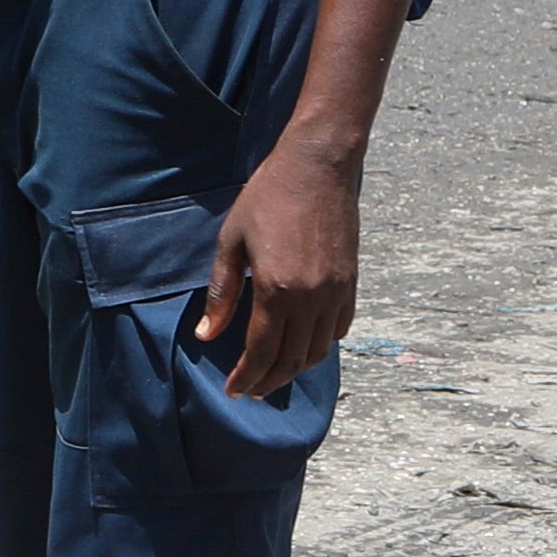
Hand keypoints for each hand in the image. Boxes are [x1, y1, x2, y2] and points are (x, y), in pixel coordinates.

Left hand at [196, 144, 359, 398]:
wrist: (318, 165)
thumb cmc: (269, 197)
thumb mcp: (232, 242)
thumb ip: (222, 294)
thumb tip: (206, 335)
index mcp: (277, 289)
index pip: (262, 352)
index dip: (246, 377)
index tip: (234, 390)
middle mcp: (311, 298)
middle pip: (292, 360)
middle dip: (269, 380)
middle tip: (251, 389)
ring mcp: (335, 291)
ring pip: (318, 350)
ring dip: (295, 368)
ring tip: (275, 373)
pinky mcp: (350, 281)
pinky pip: (339, 328)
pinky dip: (321, 345)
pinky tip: (304, 345)